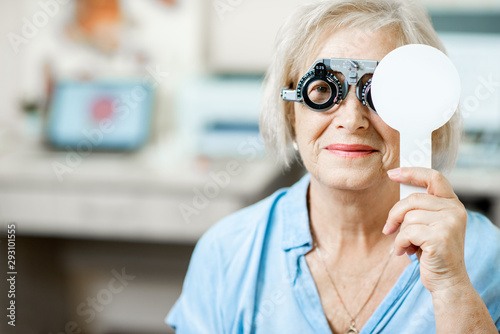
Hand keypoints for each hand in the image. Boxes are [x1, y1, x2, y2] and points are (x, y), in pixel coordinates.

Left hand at [383, 167, 469, 293]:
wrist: (447, 281)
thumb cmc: (432, 252)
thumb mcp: (429, 225)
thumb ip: (420, 208)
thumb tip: (398, 185)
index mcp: (452, 205)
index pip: (433, 177)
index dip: (411, 172)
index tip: (392, 173)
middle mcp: (454, 211)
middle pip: (412, 199)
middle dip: (395, 214)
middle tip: (389, 228)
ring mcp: (449, 224)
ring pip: (408, 217)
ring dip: (399, 234)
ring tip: (406, 245)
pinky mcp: (439, 238)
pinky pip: (406, 232)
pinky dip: (400, 244)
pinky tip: (406, 252)